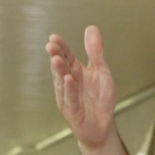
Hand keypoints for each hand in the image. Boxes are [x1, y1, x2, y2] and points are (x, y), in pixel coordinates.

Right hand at [46, 26, 116, 149]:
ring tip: (57, 59)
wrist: (102, 125)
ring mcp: (67, 96)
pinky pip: (70, 99)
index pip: (66, 56)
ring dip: (59, 71)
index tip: (54, 38)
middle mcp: (68, 82)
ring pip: (61, 82)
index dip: (61, 47)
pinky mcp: (71, 111)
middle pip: (60, 67)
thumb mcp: (102, 72)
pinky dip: (69, 90)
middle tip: (51, 46)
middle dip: (56, 56)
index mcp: (75, 71)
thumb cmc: (100, 99)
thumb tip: (91, 28)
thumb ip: (96, 52)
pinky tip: (68, 80)